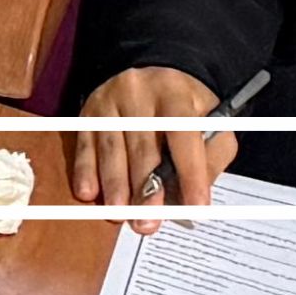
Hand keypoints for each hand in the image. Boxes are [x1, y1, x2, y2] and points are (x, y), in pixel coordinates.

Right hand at [66, 66, 231, 220]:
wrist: (150, 71)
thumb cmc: (184, 107)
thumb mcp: (210, 120)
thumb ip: (210, 157)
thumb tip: (192, 198)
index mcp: (176, 93)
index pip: (184, 133)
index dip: (190, 171)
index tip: (196, 206)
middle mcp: (140, 91)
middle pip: (143, 145)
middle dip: (145, 188)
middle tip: (148, 223)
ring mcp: (111, 100)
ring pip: (111, 147)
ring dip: (115, 186)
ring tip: (120, 215)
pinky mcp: (90, 111)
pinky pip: (85, 143)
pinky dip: (86, 171)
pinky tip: (89, 193)